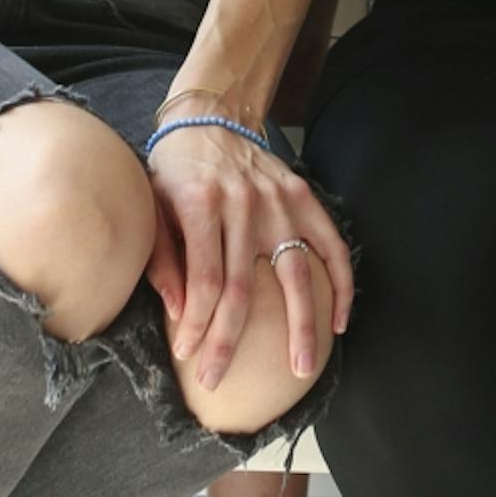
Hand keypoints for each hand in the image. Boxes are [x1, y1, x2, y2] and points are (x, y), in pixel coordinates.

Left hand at [146, 121, 353, 391]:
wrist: (213, 116)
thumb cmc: (175, 170)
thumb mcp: (154, 206)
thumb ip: (164, 259)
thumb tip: (177, 312)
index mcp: (202, 204)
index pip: (205, 280)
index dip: (197, 324)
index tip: (188, 357)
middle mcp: (245, 204)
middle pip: (243, 287)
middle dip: (230, 341)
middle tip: (221, 380)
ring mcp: (280, 201)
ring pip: (296, 273)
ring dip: (301, 325)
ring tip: (303, 368)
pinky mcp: (305, 197)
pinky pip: (331, 245)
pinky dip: (341, 284)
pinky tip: (339, 321)